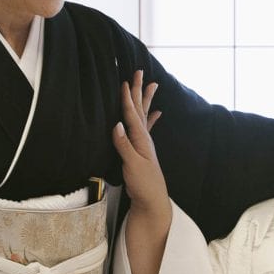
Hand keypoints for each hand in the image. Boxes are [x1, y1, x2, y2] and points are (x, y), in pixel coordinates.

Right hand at [111, 70, 169, 221]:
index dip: (128, 98)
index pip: (133, 114)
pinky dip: (150, 118)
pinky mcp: (142, 151)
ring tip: (151, 85)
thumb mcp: (132, 165)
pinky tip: (157, 113)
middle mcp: (144, 139)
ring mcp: (144, 144)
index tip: (126, 81)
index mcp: (141, 140)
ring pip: (144, 115)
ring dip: (145, 100)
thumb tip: (116, 125)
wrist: (152, 201)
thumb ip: (124, 146)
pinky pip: (145, 129)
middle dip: (139, 90)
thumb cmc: (143, 184)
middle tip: (140, 72)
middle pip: (140, 109)